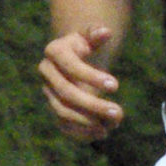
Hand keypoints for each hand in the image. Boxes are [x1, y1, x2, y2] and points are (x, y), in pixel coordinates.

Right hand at [38, 26, 122, 140]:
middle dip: (93, 105)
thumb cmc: (84, 45)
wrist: (72, 59)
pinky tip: (102, 133)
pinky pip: (63, 125)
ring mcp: (48, 93)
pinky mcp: (54, 108)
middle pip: (66, 93)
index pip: (71, 66)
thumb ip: (96, 33)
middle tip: (118, 112)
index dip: (92, 77)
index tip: (116, 86)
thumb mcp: (89, 36)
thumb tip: (105, 32)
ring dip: (88, 121)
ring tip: (113, 124)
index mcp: (54, 51)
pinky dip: (82, 132)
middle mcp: (46, 73)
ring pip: (63, 112)